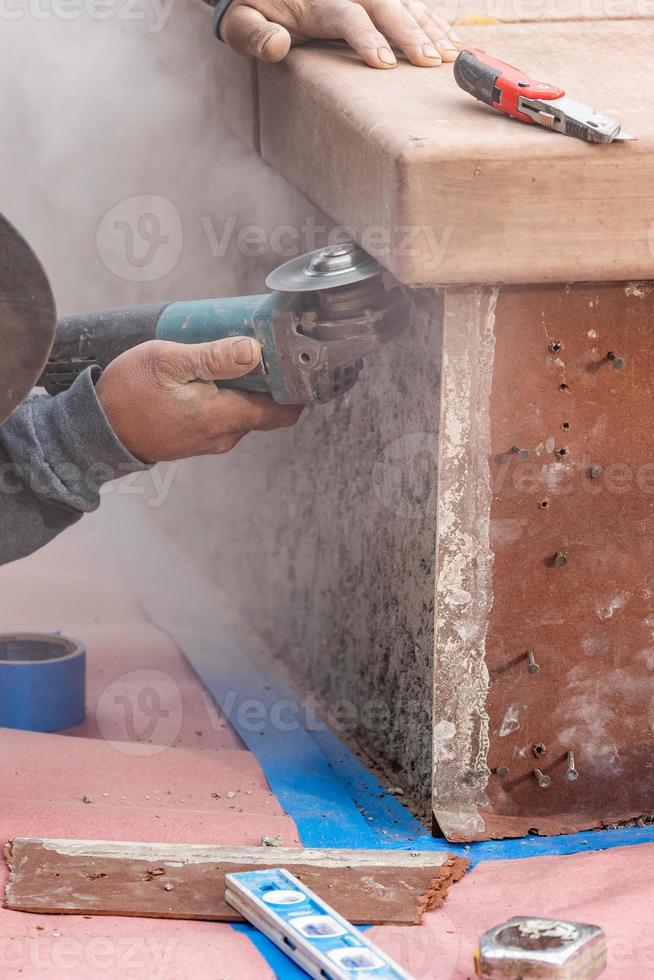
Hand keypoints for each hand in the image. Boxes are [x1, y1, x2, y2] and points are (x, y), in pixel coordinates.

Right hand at [95, 336, 300, 462]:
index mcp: (224, 417)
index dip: (299, 389)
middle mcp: (224, 435)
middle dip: (271, 379)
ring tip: (236, 352)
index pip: (283, 412)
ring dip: (246, 385)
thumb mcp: (168, 361)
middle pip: (266, 408)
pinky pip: (224, 415)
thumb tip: (255, 351)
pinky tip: (213, 372)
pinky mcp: (196, 438)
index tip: (301, 362)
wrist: (95, 429)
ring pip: (244, 410)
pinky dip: (228, 394)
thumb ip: (214, 357)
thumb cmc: (127, 393)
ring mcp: (210, 440)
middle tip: (265, 344)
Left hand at [220, 0, 460, 68]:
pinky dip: (429, 20)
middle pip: (384, 5)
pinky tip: (448, 39)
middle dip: (410, 33)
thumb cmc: (248, 8)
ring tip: (446, 54)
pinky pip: (406, 2)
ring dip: (427, 27)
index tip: (385, 63)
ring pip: (401, 2)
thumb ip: (254, 35)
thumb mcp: (239, 23)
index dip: (367, 38)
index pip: (348, 15)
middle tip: (429, 62)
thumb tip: (278, 44)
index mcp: (315, 0)